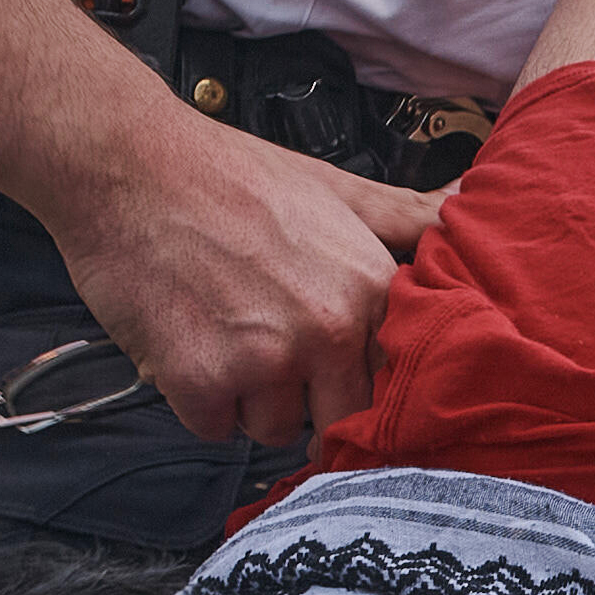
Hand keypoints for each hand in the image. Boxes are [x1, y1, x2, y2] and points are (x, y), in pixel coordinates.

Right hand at [49, 124, 443, 446]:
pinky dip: (199, 400)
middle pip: (336, 420)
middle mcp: (326, 330)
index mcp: (369, 289)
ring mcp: (263, 361)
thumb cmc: (226, 176)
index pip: (392, 382)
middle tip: (269, 347)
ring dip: (249, 399)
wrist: (127, 166)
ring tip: (225, 332)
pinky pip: (214, 429)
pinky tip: (190, 342)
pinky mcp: (200, 382)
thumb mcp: (334, 189)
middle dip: (306, 398)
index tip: (336, 368)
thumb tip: (467, 204)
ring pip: (272, 429)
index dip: (360, 379)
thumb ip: (406, 216)